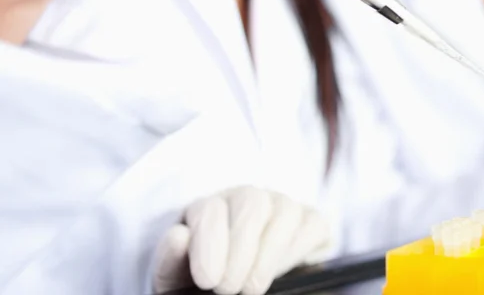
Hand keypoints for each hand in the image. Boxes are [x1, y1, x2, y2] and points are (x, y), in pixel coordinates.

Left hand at [152, 187, 332, 294]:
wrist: (232, 285)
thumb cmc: (204, 278)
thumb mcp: (179, 275)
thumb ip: (171, 260)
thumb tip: (179, 236)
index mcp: (209, 208)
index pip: (210, 210)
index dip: (209, 243)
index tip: (207, 280)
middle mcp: (246, 198)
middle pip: (251, 203)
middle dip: (241, 250)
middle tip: (228, 288)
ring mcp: (282, 205)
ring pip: (285, 212)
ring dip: (268, 254)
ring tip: (252, 287)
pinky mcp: (310, 220)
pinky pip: (312, 224)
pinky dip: (298, 249)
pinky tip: (281, 270)